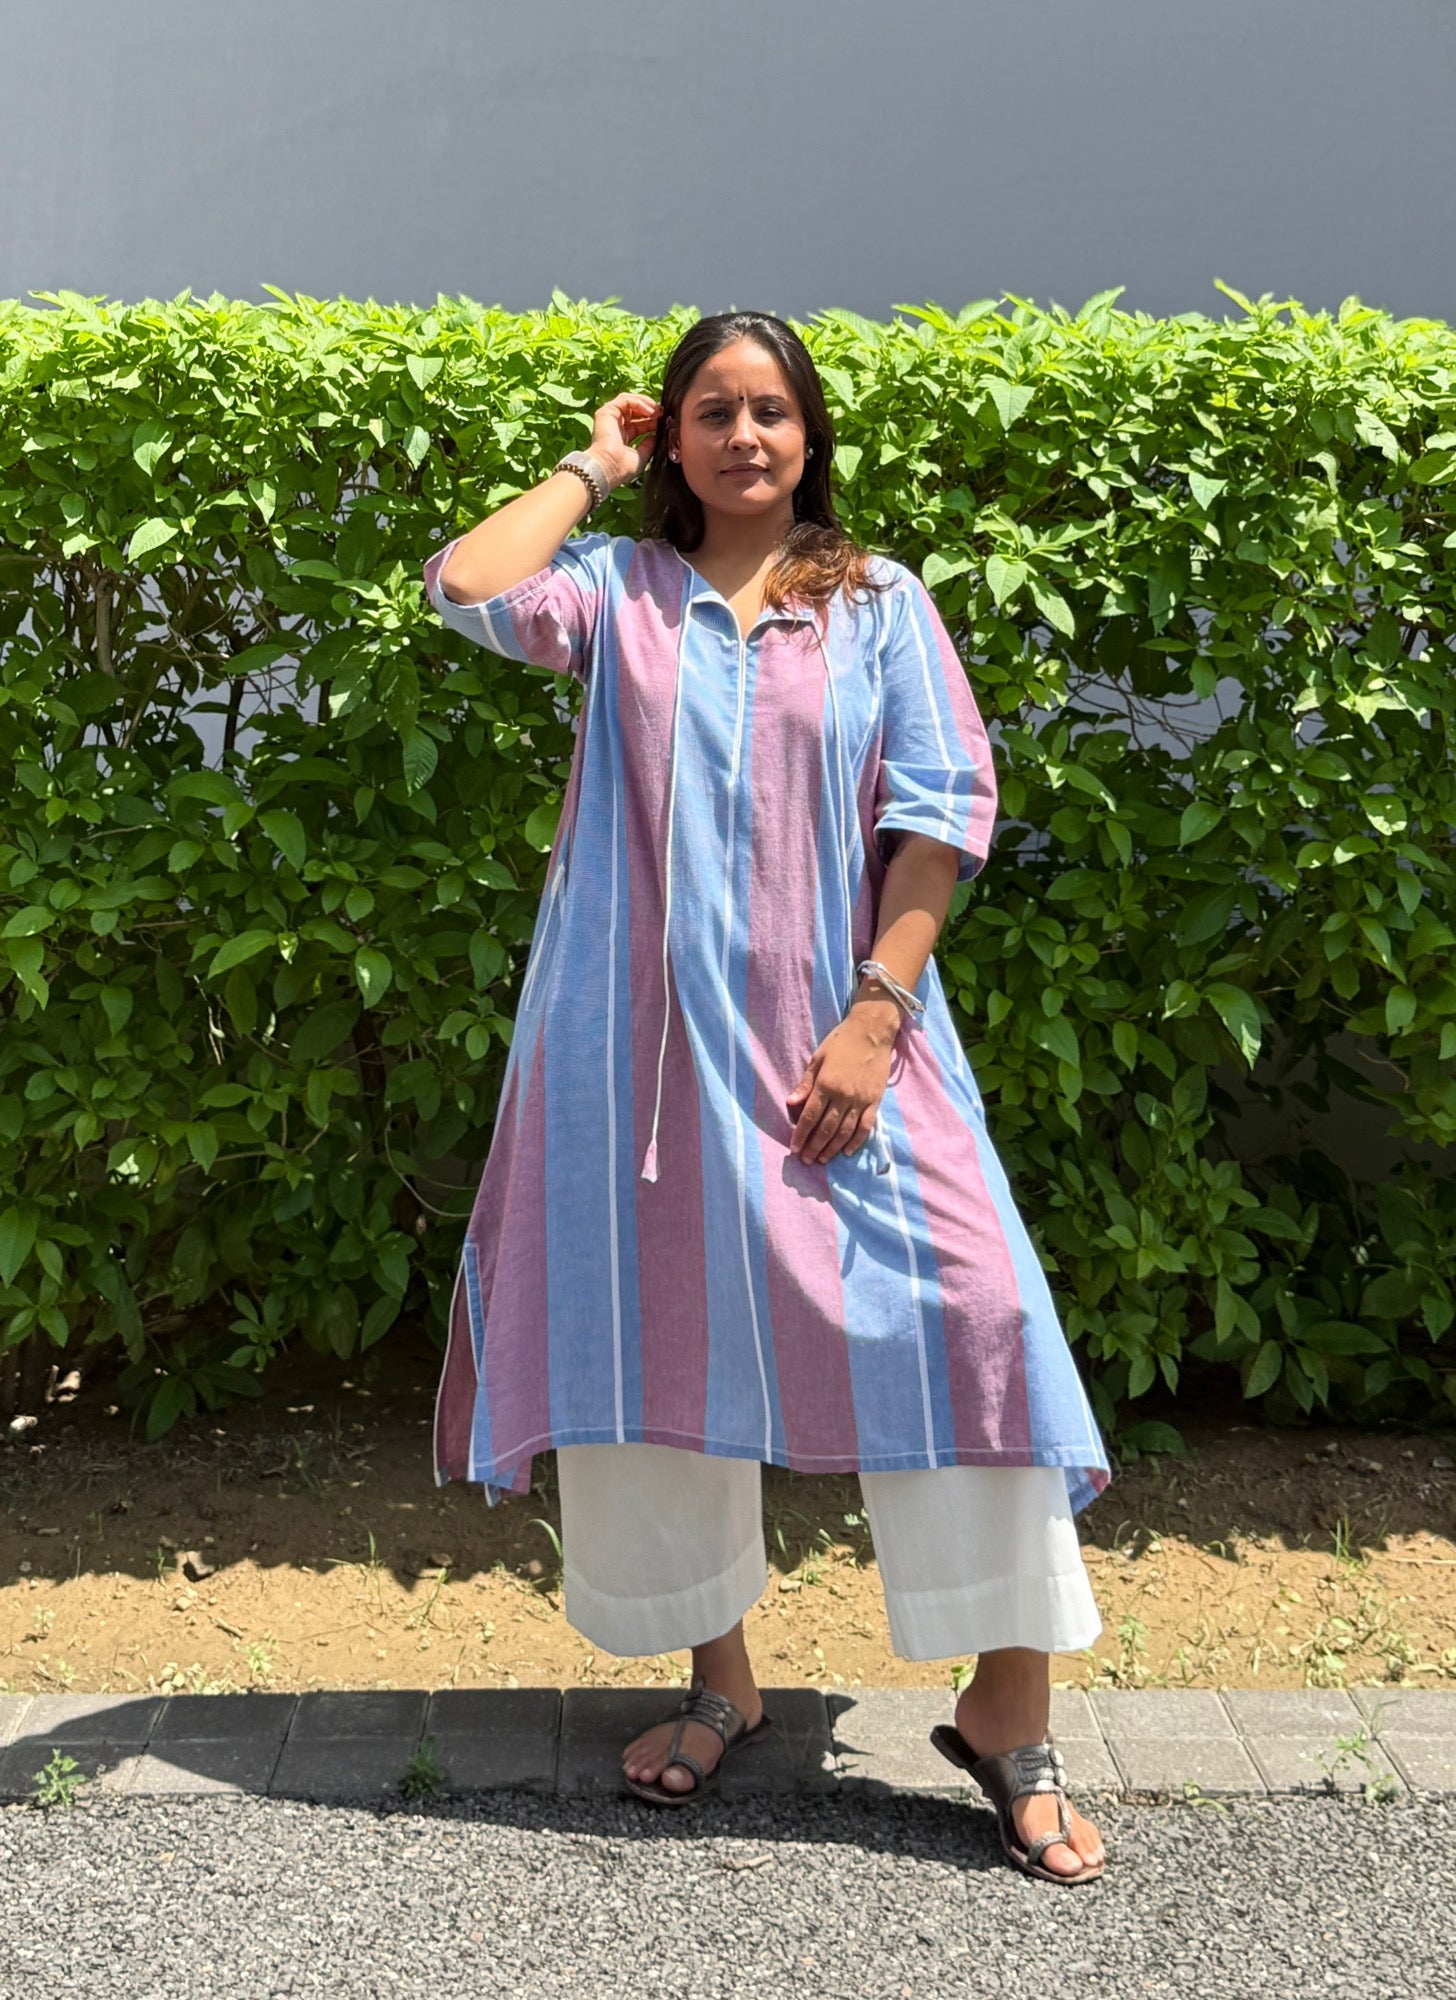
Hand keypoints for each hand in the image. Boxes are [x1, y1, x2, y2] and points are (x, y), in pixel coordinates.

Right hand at [590, 392, 660, 488]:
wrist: (609, 468)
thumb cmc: (621, 469)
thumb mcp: (641, 457)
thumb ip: (648, 445)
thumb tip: (655, 437)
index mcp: (622, 436)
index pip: (639, 423)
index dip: (652, 420)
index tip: (664, 422)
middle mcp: (615, 425)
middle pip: (635, 410)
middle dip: (650, 410)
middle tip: (663, 413)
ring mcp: (609, 418)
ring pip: (629, 401)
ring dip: (646, 403)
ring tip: (657, 411)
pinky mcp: (606, 412)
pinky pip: (625, 400)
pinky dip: (639, 402)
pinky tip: (650, 411)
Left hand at [786, 1018, 894, 1166]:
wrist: (872, 1031)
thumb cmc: (841, 1042)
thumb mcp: (818, 1058)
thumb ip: (805, 1083)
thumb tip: (790, 1103)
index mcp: (826, 1084)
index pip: (810, 1116)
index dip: (801, 1135)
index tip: (794, 1149)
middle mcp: (843, 1096)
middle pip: (826, 1128)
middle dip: (814, 1147)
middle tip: (806, 1160)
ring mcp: (861, 1100)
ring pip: (845, 1132)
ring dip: (832, 1148)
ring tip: (823, 1160)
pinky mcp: (875, 1101)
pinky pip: (865, 1126)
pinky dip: (856, 1141)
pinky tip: (847, 1151)